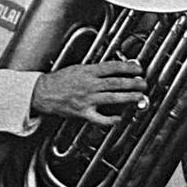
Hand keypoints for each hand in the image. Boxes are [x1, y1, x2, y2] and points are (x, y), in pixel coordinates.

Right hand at [31, 60, 147, 125]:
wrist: (43, 93)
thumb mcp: (78, 68)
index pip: (112, 67)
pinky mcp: (83, 113)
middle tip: (143, 83)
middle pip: (116, 83)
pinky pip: (99, 118)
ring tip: (139, 97)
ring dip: (128, 98)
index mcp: (88, 71)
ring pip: (112, 98)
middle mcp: (89, 85)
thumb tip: (113, 69)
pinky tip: (119, 118)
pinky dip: (110, 119)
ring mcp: (87, 99)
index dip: (128, 67)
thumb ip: (95, 70)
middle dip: (132, 83)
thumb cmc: (60, 80)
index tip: (138, 68)